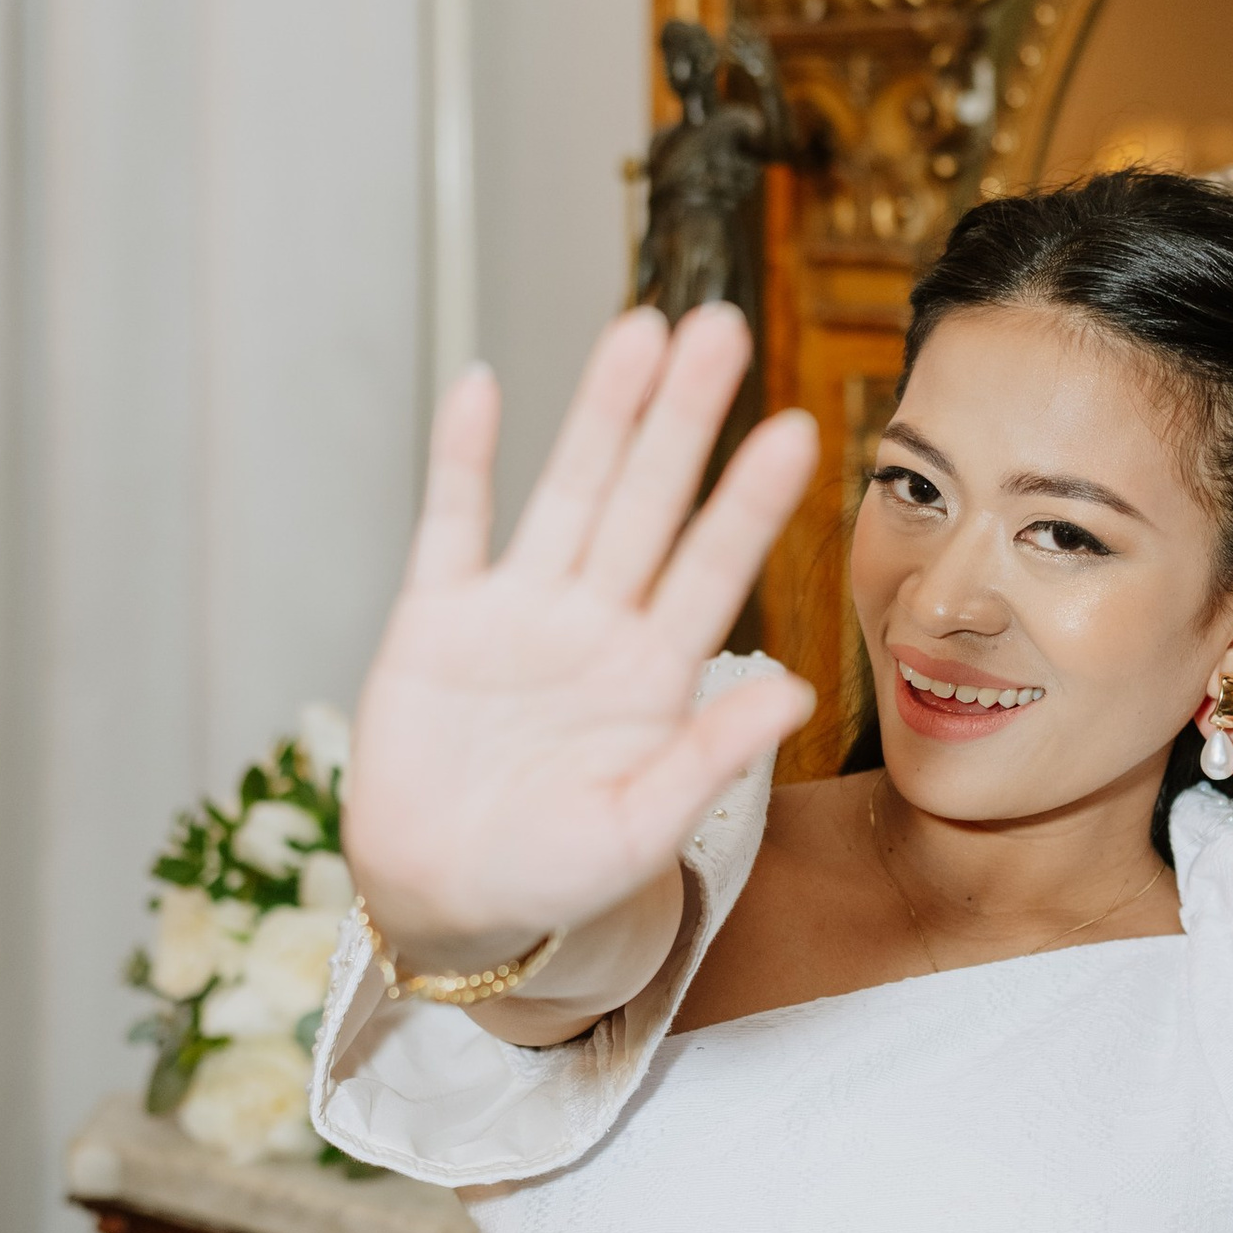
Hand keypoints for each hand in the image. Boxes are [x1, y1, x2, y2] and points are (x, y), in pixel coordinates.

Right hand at [342, 306, 817, 970]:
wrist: (449, 904)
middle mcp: (596, 625)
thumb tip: (796, 693)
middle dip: (684, 417)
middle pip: (649, 502)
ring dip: (601, 413)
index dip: (748, 501)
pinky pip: (450, 524)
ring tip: (639, 328)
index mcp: (654, 676)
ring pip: (568, 492)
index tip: (796, 432)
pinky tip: (482, 385)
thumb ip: (710, 758)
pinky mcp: (435, 618)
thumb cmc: (553, 877)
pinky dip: (464, 459)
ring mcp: (518, 612)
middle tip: (724, 328)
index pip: (713, 568)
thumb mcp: (639, 831)